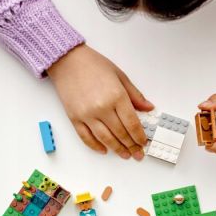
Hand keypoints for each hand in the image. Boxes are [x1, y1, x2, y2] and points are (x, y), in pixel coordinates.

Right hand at [47, 44, 153, 159]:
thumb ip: (135, 95)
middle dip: (131, 146)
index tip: (144, 142)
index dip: (140, 136)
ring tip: (125, 155)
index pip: (132, 123)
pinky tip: (104, 150)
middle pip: (121, 133)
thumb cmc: (94, 65)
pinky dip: (95, 146)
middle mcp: (102, 108)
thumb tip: (149, 108)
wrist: (67, 60)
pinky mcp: (74, 117)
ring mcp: (87, 114)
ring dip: (117, 149)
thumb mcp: (121, 76)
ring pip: (105, 139)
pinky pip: (86, 137)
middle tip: (138, 154)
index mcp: (117, 97)